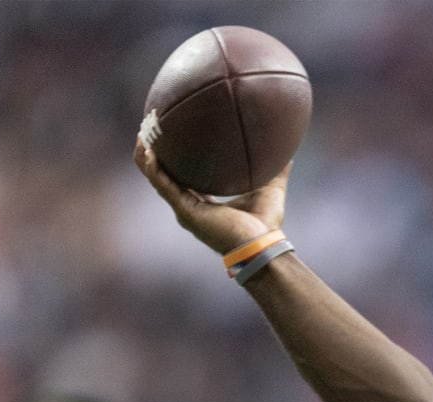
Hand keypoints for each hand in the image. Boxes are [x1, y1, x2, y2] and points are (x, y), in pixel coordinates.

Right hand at [133, 137, 289, 258]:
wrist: (261, 246)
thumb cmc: (266, 226)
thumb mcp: (271, 189)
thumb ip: (277, 171)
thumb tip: (290, 153)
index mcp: (203, 202)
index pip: (182, 176)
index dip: (174, 157)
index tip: (170, 134)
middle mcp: (190, 205)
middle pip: (163, 174)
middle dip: (154, 150)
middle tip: (150, 125)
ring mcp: (185, 209)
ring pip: (156, 178)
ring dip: (146, 155)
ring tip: (142, 132)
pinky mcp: (185, 211)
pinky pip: (163, 185)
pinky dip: (153, 168)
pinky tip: (148, 150)